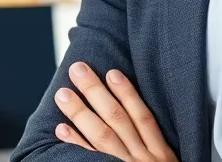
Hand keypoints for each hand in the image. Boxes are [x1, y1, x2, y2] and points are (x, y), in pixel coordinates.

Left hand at [53, 61, 177, 161]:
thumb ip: (152, 145)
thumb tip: (132, 116)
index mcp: (160, 154)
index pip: (143, 117)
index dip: (128, 93)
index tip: (112, 72)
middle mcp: (143, 160)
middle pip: (118, 120)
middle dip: (96, 93)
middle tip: (78, 70)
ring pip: (104, 137)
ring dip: (81, 113)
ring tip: (63, 94)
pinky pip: (92, 161)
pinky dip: (76, 144)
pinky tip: (61, 130)